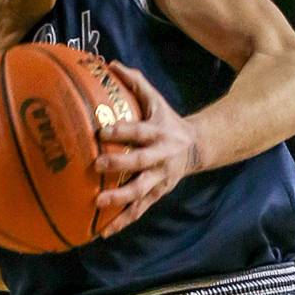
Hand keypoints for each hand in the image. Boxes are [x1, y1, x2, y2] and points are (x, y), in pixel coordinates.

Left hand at [94, 61, 200, 236]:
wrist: (196, 147)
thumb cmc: (166, 120)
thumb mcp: (155, 100)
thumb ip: (135, 82)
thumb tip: (110, 63)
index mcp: (159, 133)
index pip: (140, 131)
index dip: (123, 130)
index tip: (102, 130)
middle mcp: (160, 158)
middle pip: (141, 163)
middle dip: (120, 165)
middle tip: (98, 165)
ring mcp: (159, 179)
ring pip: (141, 191)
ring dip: (120, 199)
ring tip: (98, 203)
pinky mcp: (156, 194)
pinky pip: (139, 210)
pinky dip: (123, 221)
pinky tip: (103, 232)